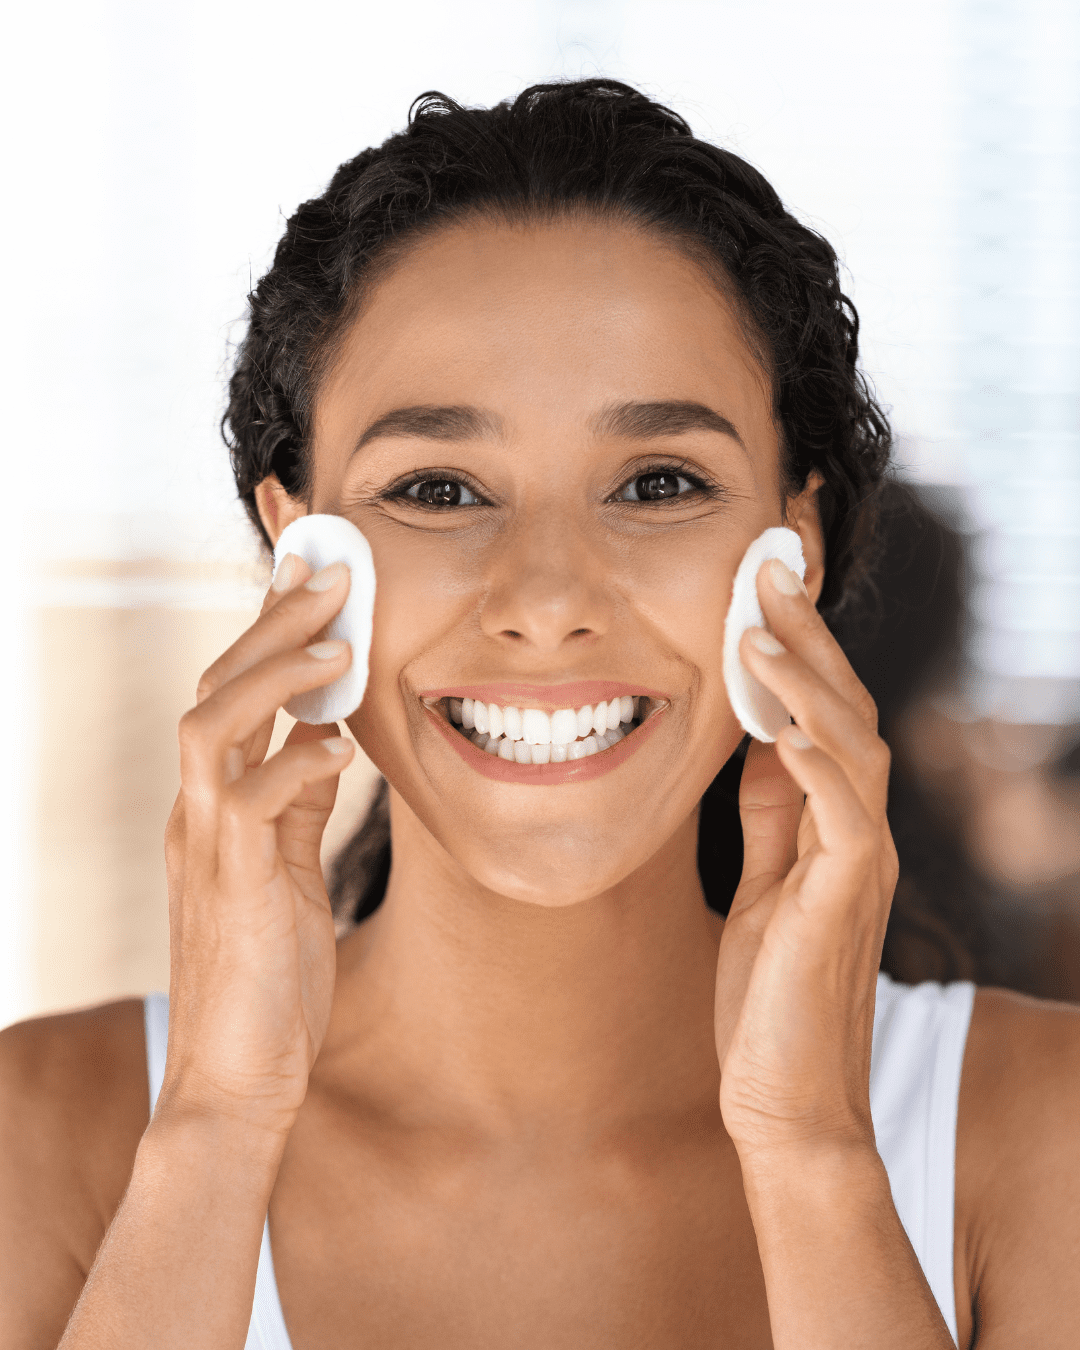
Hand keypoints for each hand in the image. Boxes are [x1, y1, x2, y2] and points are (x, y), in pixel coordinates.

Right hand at [160, 554, 355, 1138]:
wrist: (240, 1079)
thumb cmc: (269, 976)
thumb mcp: (287, 870)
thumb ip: (295, 802)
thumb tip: (326, 737)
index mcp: (214, 806)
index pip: (233, 693)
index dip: (268, 628)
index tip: (311, 572)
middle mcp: (198, 813)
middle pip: (216, 688)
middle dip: (273, 622)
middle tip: (331, 572)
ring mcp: (204, 846)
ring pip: (211, 723)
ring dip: (275, 673)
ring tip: (339, 639)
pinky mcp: (230, 886)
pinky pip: (248, 802)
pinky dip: (295, 762)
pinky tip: (342, 746)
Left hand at [714, 557, 897, 1160]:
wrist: (786, 1098)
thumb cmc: (767, 995)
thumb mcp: (761, 884)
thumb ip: (772, 815)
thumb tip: (761, 739)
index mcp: (830, 822)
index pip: (821, 711)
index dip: (797, 643)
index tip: (761, 580)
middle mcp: (855, 831)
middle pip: (844, 710)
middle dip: (805, 634)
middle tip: (767, 567)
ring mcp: (857, 865)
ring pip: (851, 749)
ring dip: (805, 684)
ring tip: (757, 629)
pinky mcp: (844, 904)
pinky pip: (845, 820)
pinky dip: (818, 767)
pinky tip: (782, 728)